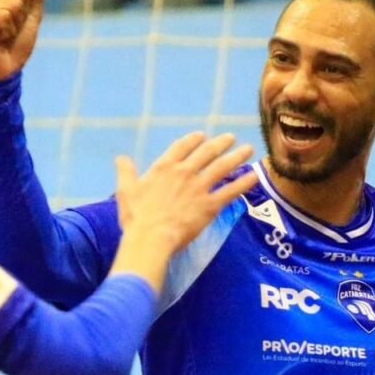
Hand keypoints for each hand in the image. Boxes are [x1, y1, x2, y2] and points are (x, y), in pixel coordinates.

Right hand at [0, 0, 47, 80]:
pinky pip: (4, 15)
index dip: (28, 9)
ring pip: (12, 5)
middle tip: (10, 32)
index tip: (17, 23)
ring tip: (3, 36)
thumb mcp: (31, 17)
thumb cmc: (16, 45)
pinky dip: (8, 31)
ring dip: (15, 26)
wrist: (5, 71)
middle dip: (22, 17)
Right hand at [114, 131, 257, 252]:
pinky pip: (231, 191)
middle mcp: (184, 172)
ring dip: (237, 156)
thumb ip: (125, 172)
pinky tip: (254, 176)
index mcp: (164, 167)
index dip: (194, 140)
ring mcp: (199, 188)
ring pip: (223, 167)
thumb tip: (121, 158)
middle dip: (221, 143)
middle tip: (232, 138)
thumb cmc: (136, 217)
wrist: (151, 237)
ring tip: (248, 149)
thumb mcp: (126, 190)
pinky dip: (244, 182)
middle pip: (207, 152)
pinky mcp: (210, 205)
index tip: (203, 136)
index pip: (183, 147)